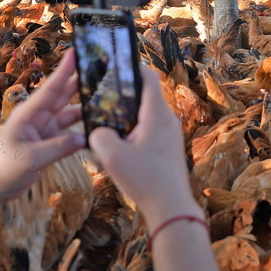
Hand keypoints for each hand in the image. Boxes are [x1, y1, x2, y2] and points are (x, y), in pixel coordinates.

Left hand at [0, 48, 83, 202]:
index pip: (51, 88)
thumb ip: (58, 147)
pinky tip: (97, 131)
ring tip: (107, 101)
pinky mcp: (49, 143)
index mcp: (28, 113)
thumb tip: (85, 139)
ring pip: (70, 115)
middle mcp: (38, 117)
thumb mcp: (31, 158)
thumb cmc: (3, 169)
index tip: (76, 52)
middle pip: (63, 96)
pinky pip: (71, 134)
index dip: (65, 70)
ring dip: (86, 110)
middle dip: (80, 82)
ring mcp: (44, 130)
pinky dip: (83, 133)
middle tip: (98, 69)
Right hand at [88, 69, 199, 224]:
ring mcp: (170, 133)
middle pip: (146, 94)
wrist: (171, 207)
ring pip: (147, 113)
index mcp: (156, 114)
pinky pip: (150, 128)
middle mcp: (167, 119)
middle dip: (125, 92)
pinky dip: (134, 128)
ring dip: (128, 114)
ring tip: (107, 119)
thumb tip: (99, 131)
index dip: (132, 66)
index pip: (148, 77)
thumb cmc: (145, 180)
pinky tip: (119, 141)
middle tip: (103, 93)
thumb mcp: (111, 156)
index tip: (114, 63)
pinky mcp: (168, 147)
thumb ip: (99, 135)